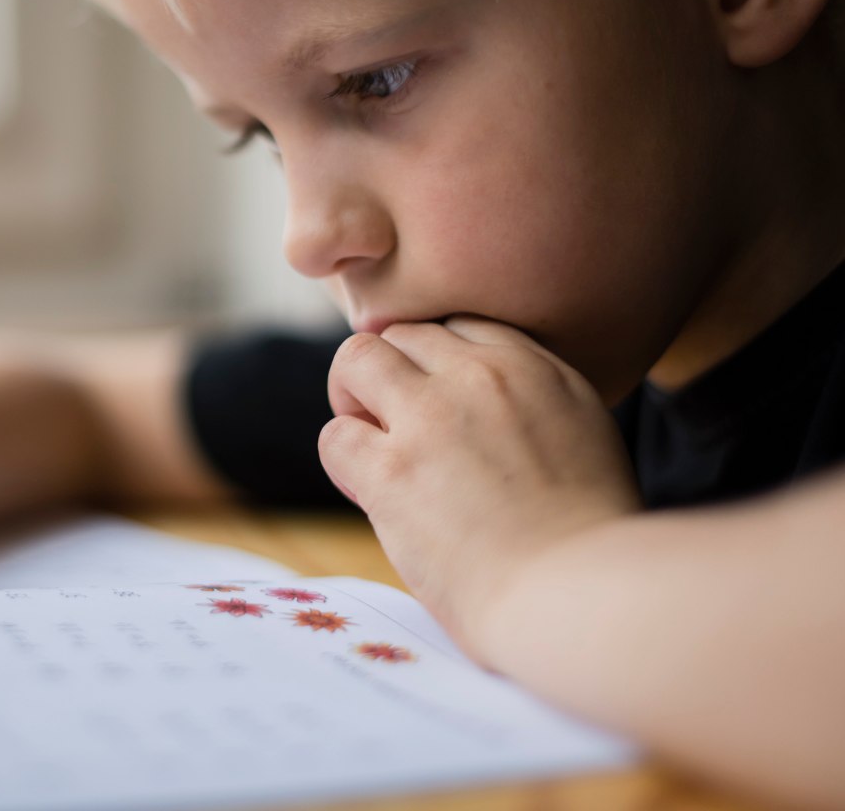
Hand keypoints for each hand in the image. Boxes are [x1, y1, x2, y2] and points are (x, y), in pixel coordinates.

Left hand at [319, 316, 638, 659]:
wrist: (580, 598)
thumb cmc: (589, 545)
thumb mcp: (585, 441)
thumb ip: (531, 409)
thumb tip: (478, 412)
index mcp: (539, 369)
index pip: (459, 326)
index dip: (434, 365)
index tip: (439, 407)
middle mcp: (482, 376)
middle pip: (403, 334)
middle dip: (390, 377)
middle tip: (398, 432)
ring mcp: (433, 416)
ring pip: (356, 359)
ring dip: (352, 400)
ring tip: (375, 448)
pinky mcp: (392, 469)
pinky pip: (335, 436)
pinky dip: (345, 462)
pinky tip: (372, 493)